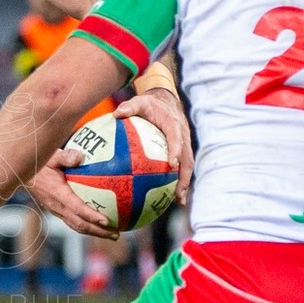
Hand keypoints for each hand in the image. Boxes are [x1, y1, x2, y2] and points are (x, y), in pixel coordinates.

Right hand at [27, 149, 118, 237]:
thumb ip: (66, 156)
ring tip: (112, 234)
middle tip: (116, 234)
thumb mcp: (51, 155)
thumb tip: (81, 157)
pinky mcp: (57, 211)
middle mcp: (57, 206)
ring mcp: (56, 210)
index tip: (106, 221)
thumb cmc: (39, 162)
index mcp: (57, 194)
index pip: (76, 208)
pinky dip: (88, 226)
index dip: (91, 216)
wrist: (21, 173)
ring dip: (95, 232)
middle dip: (98, 231)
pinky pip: (73, 221)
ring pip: (77, 226)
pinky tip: (99, 224)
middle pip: (79, 224)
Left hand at [114, 87, 193, 203]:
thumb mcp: (139, 101)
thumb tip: (116, 113)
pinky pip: (181, 167)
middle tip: (178, 194)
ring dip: (184, 183)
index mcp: (174, 124)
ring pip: (187, 166)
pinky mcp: (182, 151)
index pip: (177, 138)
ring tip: (179, 201)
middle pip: (187, 159)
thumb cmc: (150, 104)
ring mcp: (184, 145)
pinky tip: (168, 197)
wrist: (165, 102)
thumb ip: (129, 107)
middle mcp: (183, 136)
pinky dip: (178, 181)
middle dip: (184, 177)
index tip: (171, 164)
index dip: (176, 151)